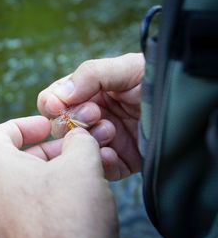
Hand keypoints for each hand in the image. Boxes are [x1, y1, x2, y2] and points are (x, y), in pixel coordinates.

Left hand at [0, 116, 117, 237]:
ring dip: (48, 178)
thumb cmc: (69, 224)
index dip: (22, 125)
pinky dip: (45, 204)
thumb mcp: (83, 167)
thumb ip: (80, 142)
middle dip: (45, 153)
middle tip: (72, 153)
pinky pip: (25, 215)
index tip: (47, 128)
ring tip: (79, 180)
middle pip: (12, 162)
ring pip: (21, 190)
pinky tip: (73, 210)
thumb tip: (78, 137)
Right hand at [37, 53, 144, 179]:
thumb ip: (90, 75)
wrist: (186, 107)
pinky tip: (112, 154)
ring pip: (75, 150)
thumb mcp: (125, 68)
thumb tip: (59, 95)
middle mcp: (91, 117)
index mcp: (86, 93)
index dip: (50, 103)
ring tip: (110, 131)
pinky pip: (99, 168)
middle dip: (72, 121)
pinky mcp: (118, 162)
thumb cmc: (156, 80)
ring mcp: (103, 141)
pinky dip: (102, 163)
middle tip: (94, 115)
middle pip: (60, 126)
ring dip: (88, 141)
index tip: (56, 105)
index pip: (54, 100)